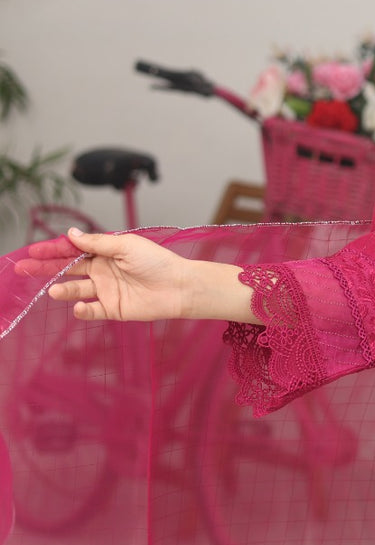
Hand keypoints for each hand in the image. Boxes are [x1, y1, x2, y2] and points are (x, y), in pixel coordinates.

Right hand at [31, 228, 197, 321]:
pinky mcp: (112, 308)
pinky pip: (91, 311)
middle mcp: (102, 271)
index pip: (73, 251)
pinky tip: (79, 306)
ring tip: (53, 290)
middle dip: (45, 268)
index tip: (33, 251)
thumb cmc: (158, 262)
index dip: (53, 250)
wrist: (179, 286)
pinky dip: (82, 310)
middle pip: (67, 270)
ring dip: (63, 290)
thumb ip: (98, 243)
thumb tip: (71, 234)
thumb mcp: (127, 246)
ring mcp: (106, 290)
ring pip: (76, 290)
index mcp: (105, 253)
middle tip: (24, 269)